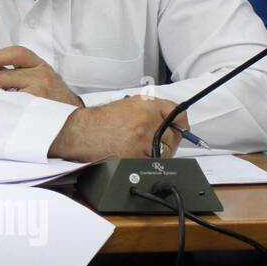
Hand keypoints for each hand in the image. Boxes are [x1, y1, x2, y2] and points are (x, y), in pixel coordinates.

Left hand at [0, 46, 80, 105]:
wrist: (74, 121)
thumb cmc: (56, 102)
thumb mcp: (43, 79)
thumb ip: (22, 72)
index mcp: (42, 67)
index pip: (17, 53)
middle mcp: (41, 76)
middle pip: (4, 75)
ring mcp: (38, 92)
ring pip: (3, 91)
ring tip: (5, 104)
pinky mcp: (33, 107)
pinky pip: (9, 105)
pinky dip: (4, 108)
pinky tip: (8, 112)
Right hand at [49, 95, 186, 161]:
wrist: (84, 132)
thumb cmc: (101, 120)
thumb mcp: (128, 104)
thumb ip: (150, 109)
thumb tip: (168, 119)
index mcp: (147, 106)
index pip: (177, 113)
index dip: (182, 122)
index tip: (182, 127)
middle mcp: (149, 120)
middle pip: (174, 134)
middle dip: (170, 139)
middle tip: (160, 142)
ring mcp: (145, 139)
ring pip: (166, 150)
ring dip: (160, 151)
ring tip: (145, 149)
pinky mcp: (139, 155)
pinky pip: (154, 161)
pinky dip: (149, 161)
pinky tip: (137, 156)